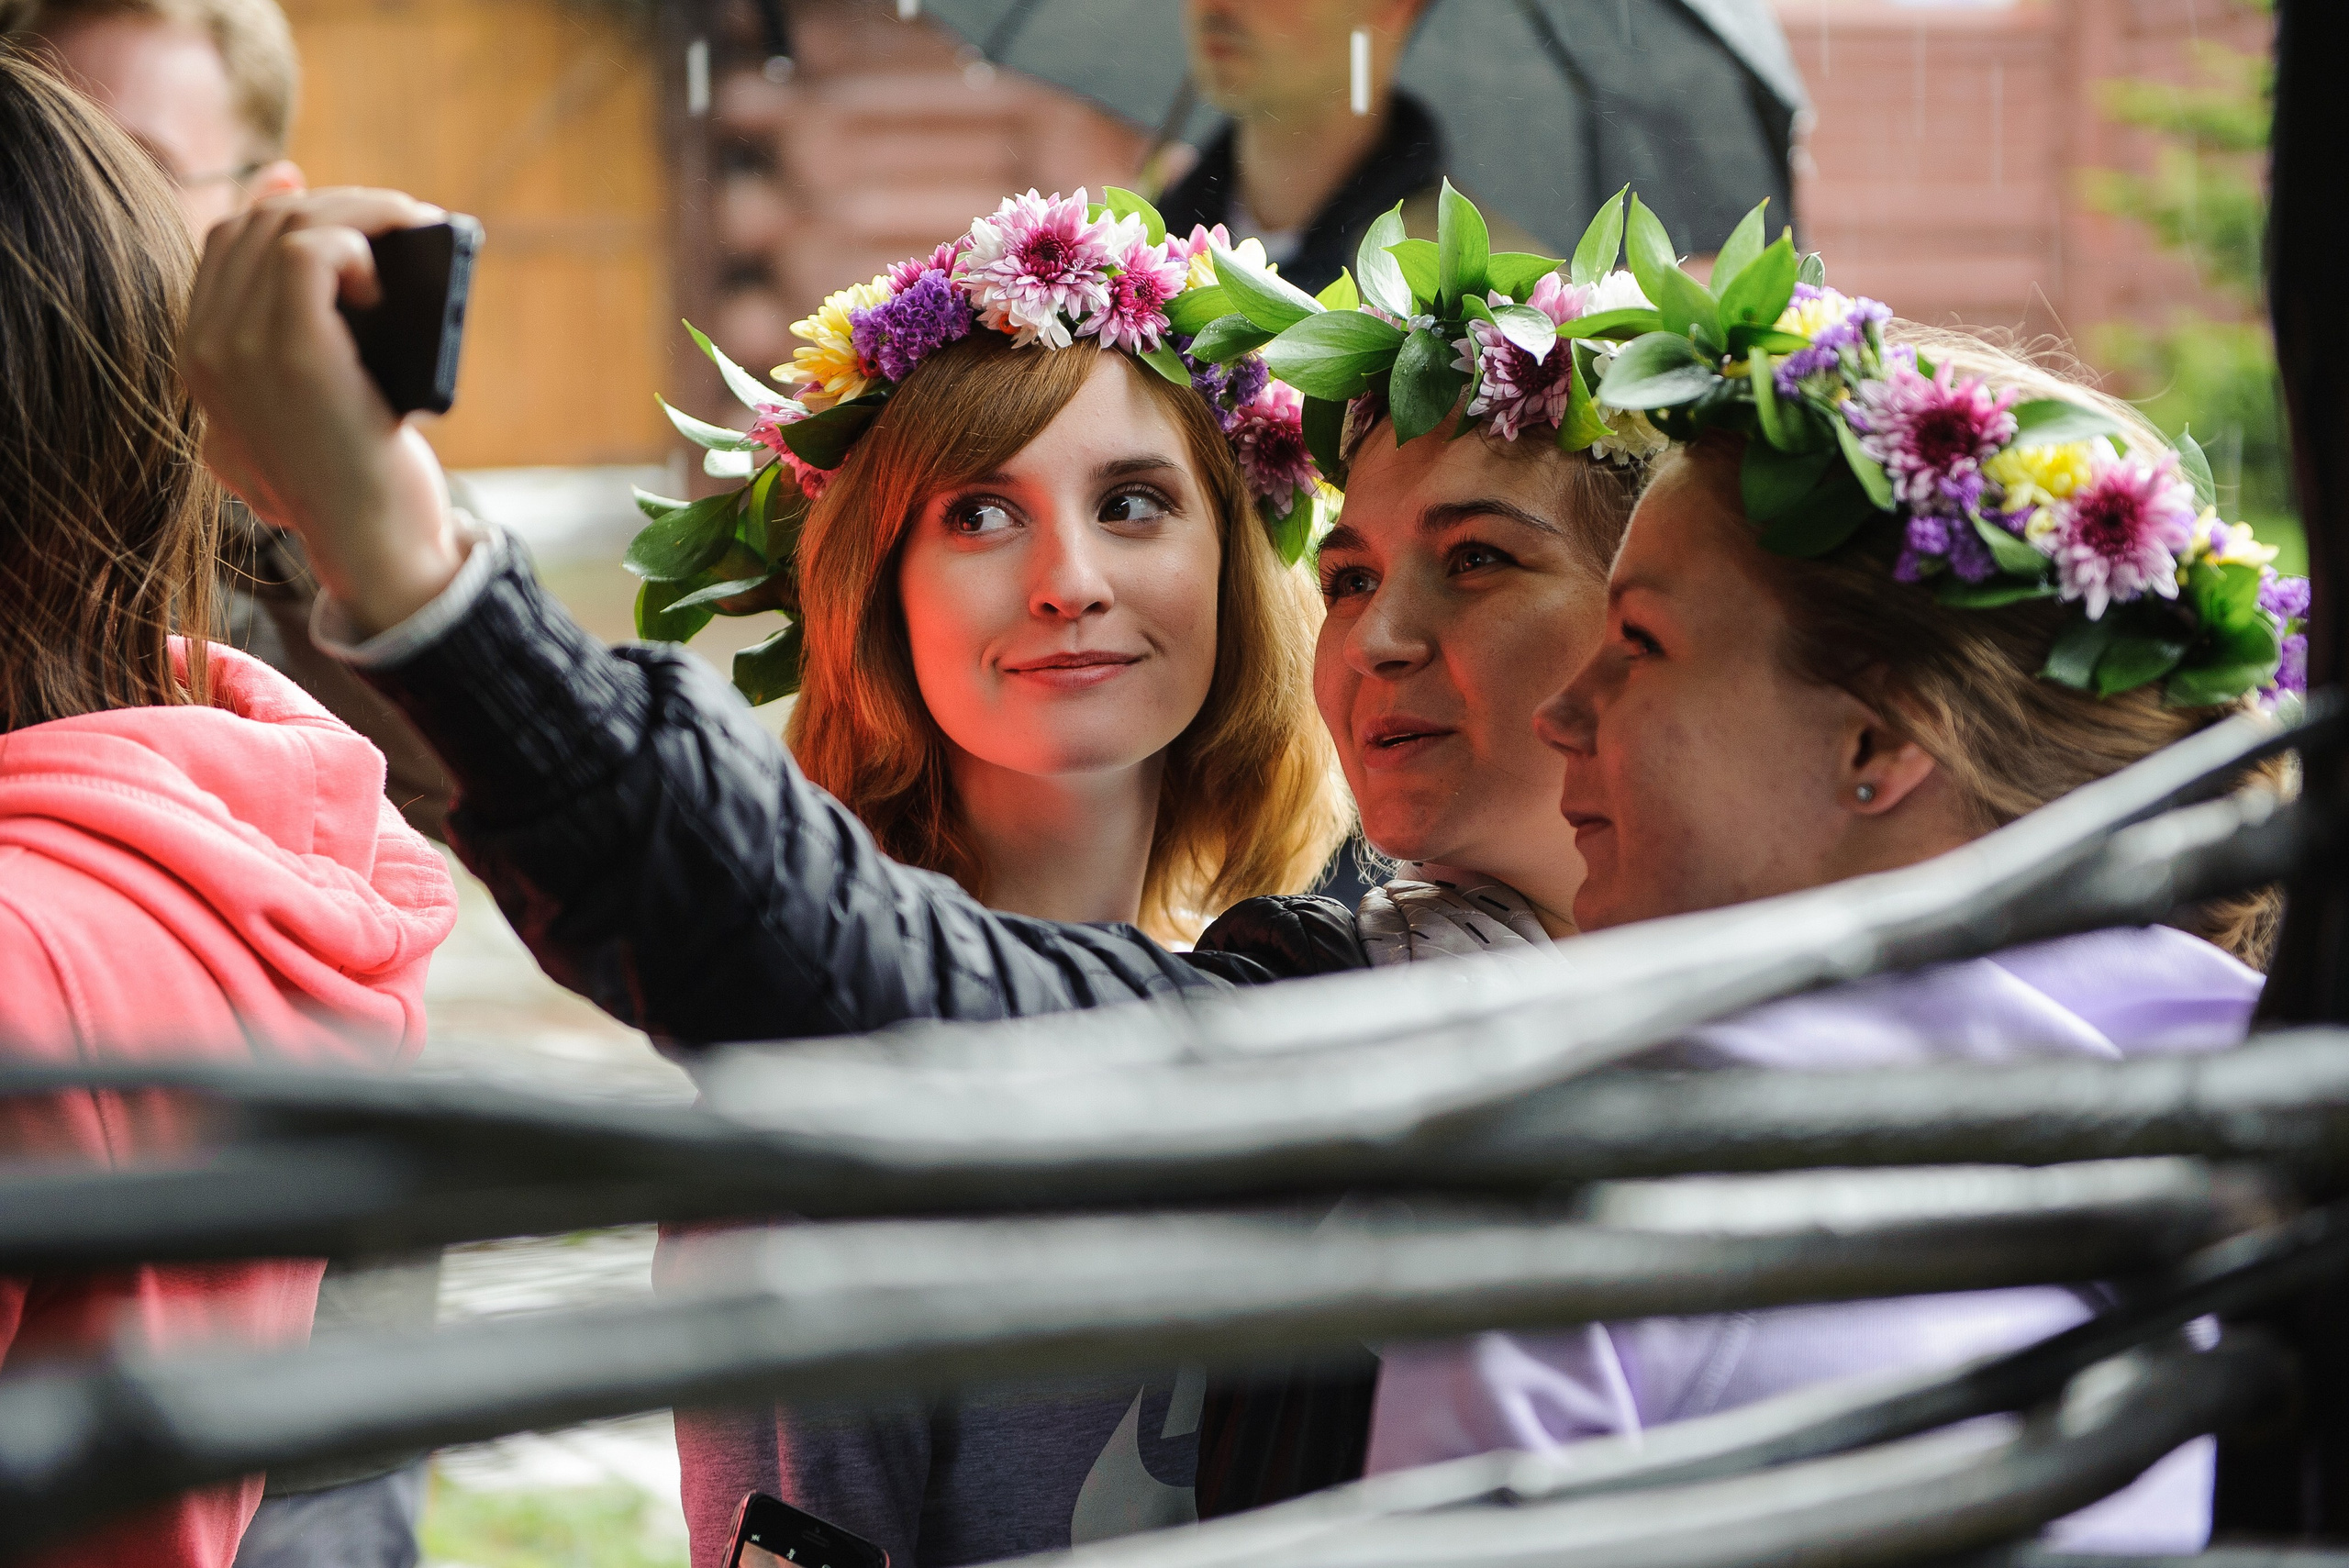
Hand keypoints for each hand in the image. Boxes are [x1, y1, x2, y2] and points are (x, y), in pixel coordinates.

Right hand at [181, 188, 468, 636]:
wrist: (374, 550)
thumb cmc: (358, 482)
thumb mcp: (310, 409)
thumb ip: (292, 345)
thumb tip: (322, 263)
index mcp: (201, 360)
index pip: (226, 242)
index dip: (282, 204)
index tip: (340, 199)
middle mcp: (205, 348)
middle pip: (259, 222)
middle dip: (338, 204)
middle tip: (403, 221)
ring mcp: (238, 347)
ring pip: (287, 224)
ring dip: (362, 213)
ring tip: (415, 230)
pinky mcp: (290, 351)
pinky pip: (311, 249)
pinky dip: (359, 241)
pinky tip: (391, 278)